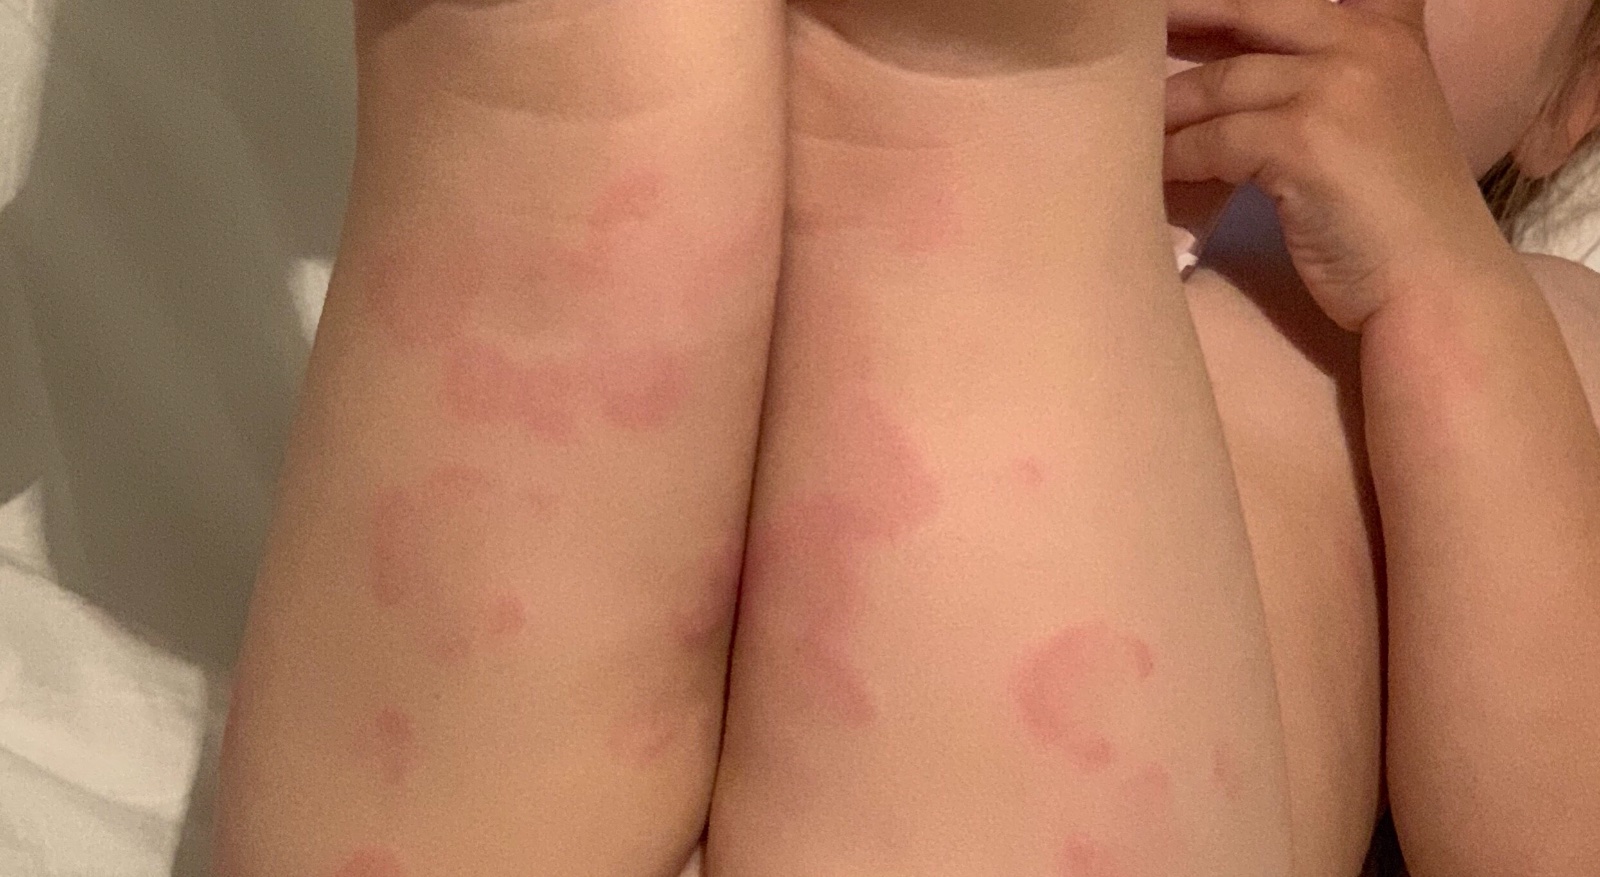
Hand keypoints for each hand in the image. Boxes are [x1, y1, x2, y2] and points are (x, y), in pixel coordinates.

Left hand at [1163, 0, 1513, 330]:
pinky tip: (1154, 172)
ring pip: (1218, 83)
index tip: (1189, 0)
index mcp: (1390, 30)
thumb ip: (1329, 74)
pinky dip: (1176, 158)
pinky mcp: (1302, 140)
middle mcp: (1366, 43)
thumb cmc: (1397, 218)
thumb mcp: (1379, 118)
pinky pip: (1211, 139)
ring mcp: (1336, 88)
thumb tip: (1236, 71)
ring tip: (1124, 126)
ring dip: (1166, 110)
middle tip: (1128, 26)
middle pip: (1247, 8)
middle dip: (1183, 14)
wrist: (1436, 285)